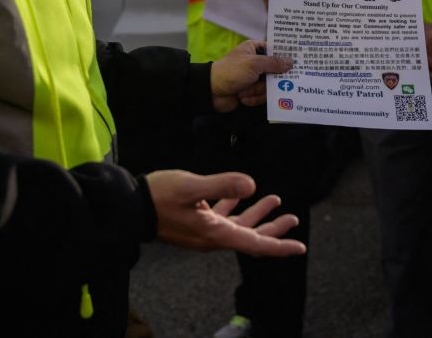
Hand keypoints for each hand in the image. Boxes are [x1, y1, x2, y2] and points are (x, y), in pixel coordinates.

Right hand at [146, 170, 305, 256]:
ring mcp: (204, 230)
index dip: (278, 245)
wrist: (131, 205)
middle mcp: (212, 236)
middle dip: (273, 229)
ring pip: (238, 226)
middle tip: (292, 218)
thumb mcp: (192, 187)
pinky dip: (235, 207)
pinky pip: (222, 218)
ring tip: (275, 200)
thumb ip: (222, 185)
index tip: (299, 247)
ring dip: (257, 214)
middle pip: (250, 237)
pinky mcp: (195, 221)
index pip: (254, 244)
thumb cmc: (160, 196)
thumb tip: (251, 185)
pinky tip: (241, 195)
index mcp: (215, 233)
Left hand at [210, 41, 293, 110]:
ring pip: (270, 86)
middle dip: (269, 81)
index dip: (285, 57)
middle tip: (273, 84)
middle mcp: (256, 62)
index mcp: (255, 49)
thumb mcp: (253, 64)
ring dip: (257, 91)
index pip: (275, 50)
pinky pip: (263, 96)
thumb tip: (291, 62)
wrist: (211, 91)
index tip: (298, 62)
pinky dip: (253, 98)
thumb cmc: (231, 71)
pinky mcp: (252, 91)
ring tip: (245, 91)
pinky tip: (243, 97)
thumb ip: (273, 63)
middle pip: (275, 72)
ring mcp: (255, 78)